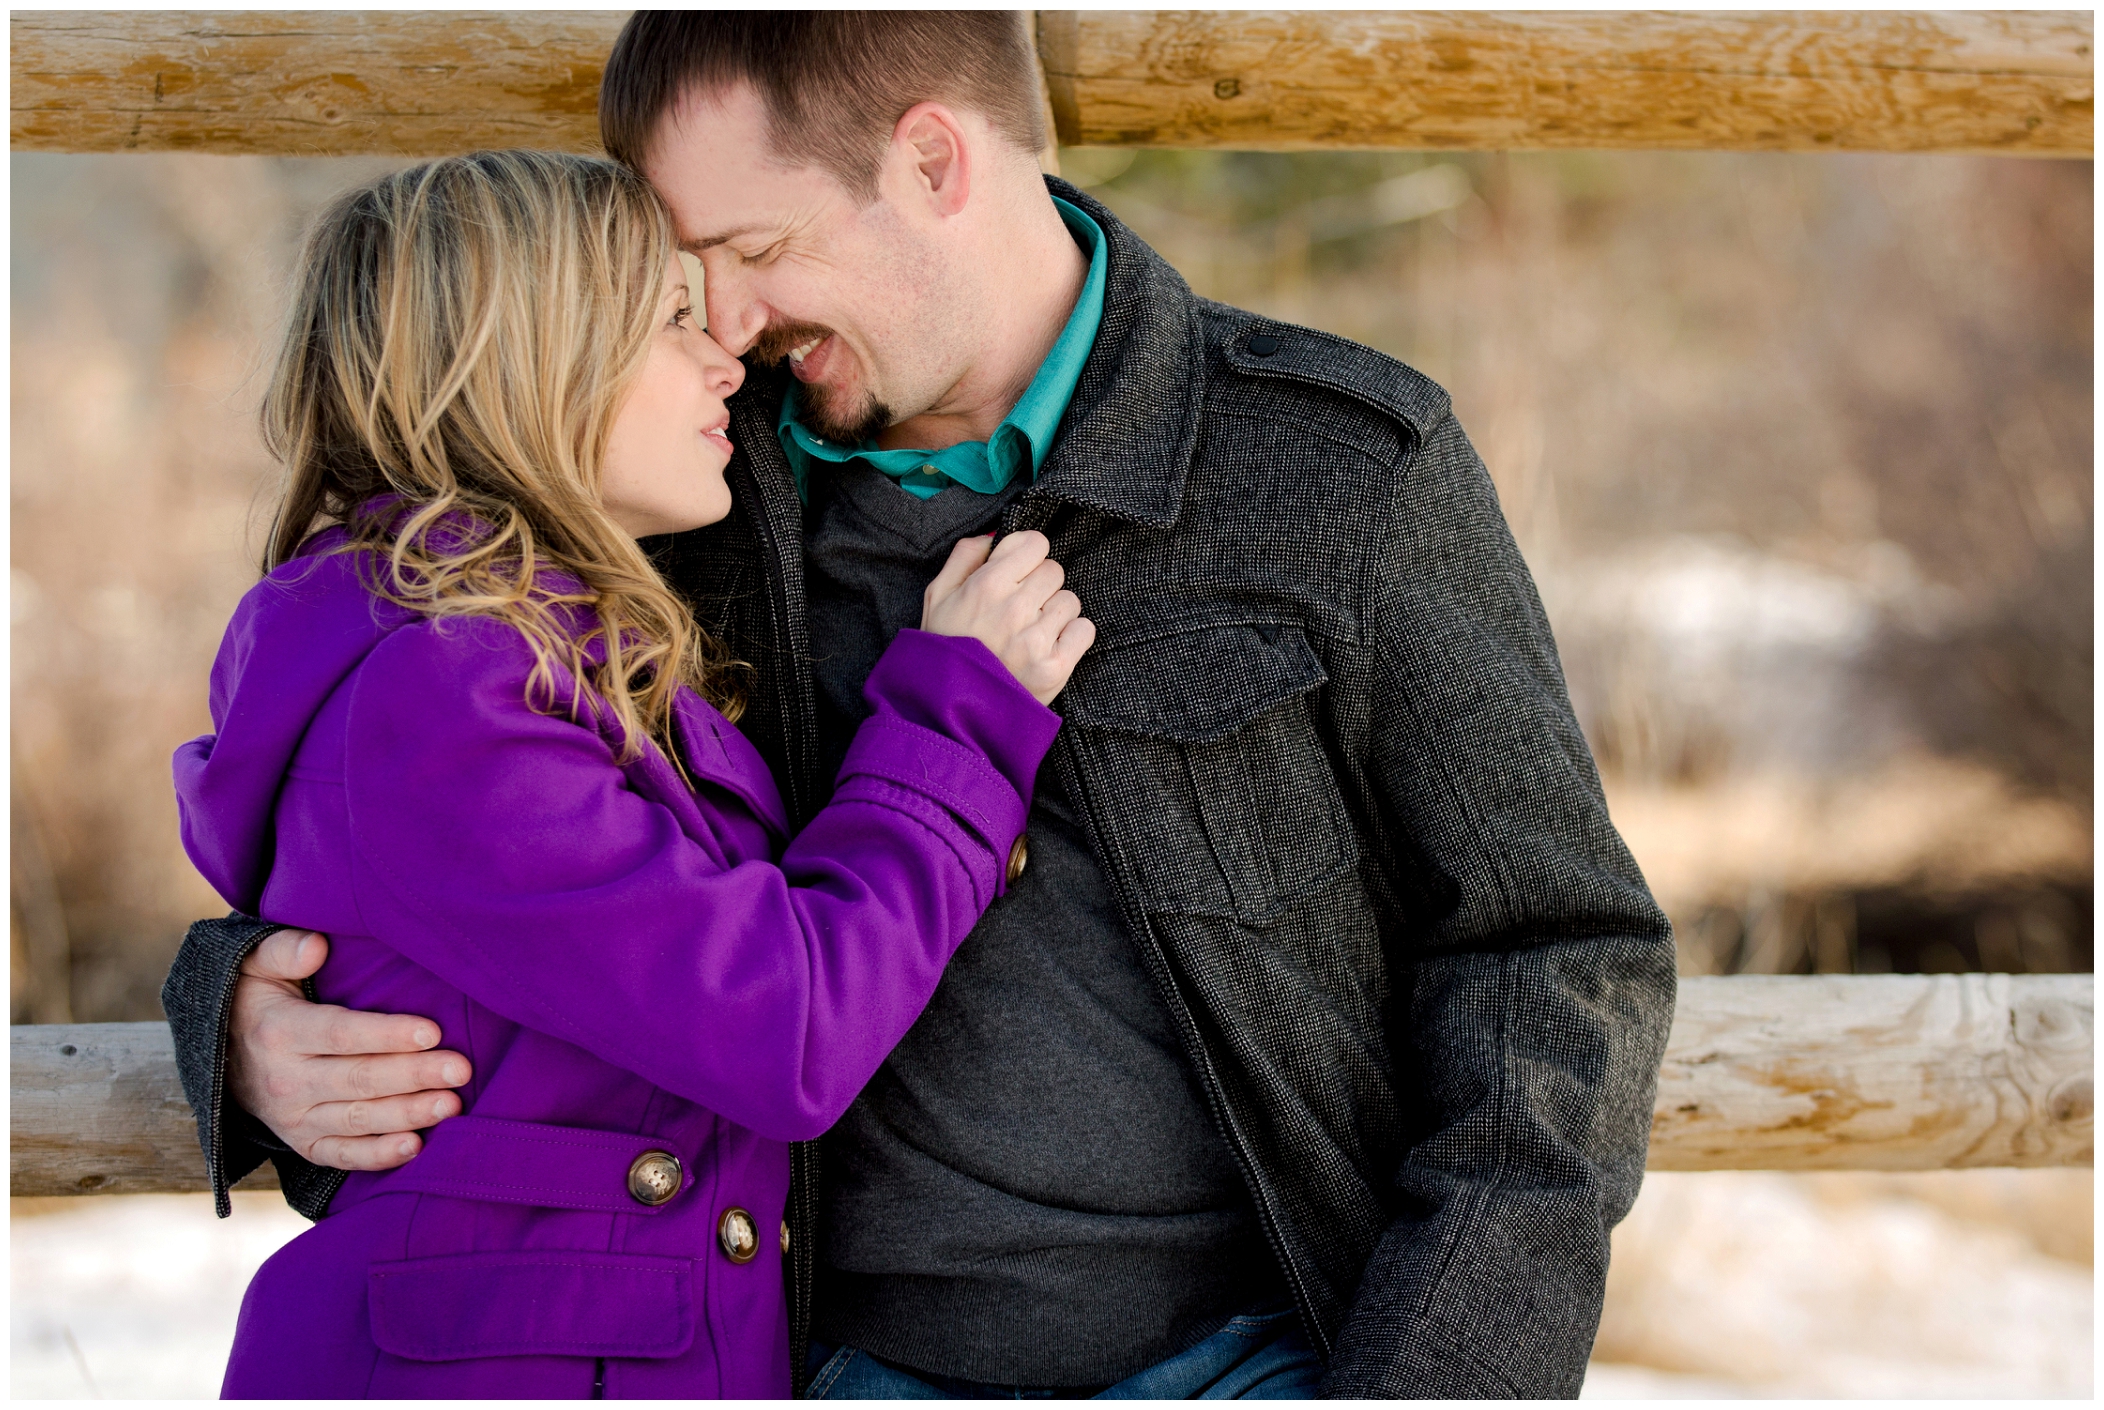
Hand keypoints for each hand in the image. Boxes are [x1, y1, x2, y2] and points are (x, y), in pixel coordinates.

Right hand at [227, 929, 471, 1170]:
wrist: (222, 1057)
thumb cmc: (258, 999)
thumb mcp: (256, 965)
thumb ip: (283, 950)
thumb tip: (316, 945)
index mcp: (279, 1032)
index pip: (340, 1034)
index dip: (387, 1035)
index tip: (433, 1031)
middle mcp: (284, 1081)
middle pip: (359, 1079)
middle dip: (414, 1075)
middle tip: (460, 1069)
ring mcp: (293, 1118)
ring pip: (357, 1120)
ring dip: (407, 1114)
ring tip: (451, 1105)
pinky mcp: (303, 1144)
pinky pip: (341, 1156)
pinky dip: (376, 1157)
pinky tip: (415, 1147)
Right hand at [921, 531, 1095, 705]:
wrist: (949, 709)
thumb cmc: (942, 650)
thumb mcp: (936, 598)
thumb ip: (963, 558)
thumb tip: (993, 535)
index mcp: (986, 585)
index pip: (1035, 543)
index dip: (1027, 556)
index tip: (1019, 573)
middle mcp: (1014, 607)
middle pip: (1054, 571)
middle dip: (1039, 586)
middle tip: (1021, 610)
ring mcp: (1036, 639)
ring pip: (1069, 601)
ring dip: (1054, 614)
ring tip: (1030, 634)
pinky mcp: (1055, 666)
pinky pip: (1084, 630)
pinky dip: (1072, 638)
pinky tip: (1048, 648)